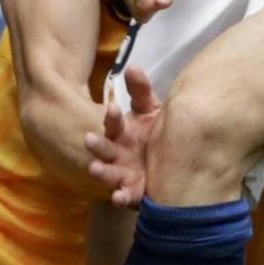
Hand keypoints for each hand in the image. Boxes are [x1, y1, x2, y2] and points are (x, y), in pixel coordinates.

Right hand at [85, 63, 160, 208]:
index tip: (115, 109)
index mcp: (121, 132)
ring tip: (93, 168)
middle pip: (106, 149)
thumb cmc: (155, 131)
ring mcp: (125, 173)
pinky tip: (117, 197)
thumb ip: (141, 90)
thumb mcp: (150, 109)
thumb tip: (132, 67)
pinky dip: (121, 197)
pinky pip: (127, 197)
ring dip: (102, 172)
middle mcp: (119, 153)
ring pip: (110, 173)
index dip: (113, 117)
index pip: (113, 123)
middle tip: (89, 139)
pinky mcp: (135, 192)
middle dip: (98, 145)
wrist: (174, 159)